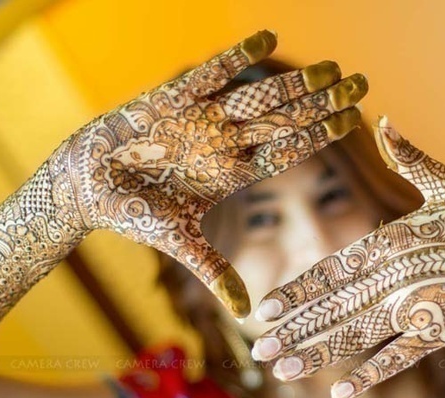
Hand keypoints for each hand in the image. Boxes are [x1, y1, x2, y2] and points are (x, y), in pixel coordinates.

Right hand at [57, 30, 366, 316]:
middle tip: (359, 82)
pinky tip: (267, 36)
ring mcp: (201, 119)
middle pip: (283, 119)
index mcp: (231, 173)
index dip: (319, 133)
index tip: (352, 118)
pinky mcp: (171, 98)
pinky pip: (208, 74)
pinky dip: (235, 56)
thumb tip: (244, 312)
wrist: (85, 186)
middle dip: (321, 101)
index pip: (287, 150)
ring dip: (293, 82)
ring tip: (330, 66)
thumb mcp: (178, 242)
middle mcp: (224, 143)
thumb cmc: (132, 214)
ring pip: (256, 97)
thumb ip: (213, 271)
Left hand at [251, 116, 444, 397]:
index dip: (297, 291)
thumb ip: (411, 157)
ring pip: (357, 339)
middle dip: (294, 332)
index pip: (332, 270)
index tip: (264, 310)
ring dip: (317, 356)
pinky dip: (370, 376)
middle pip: (334, 310)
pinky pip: (398, 360)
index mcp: (393, 242)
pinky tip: (340, 393)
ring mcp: (417, 311)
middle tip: (257, 352)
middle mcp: (397, 280)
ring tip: (282, 372)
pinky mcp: (439, 335)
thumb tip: (386, 119)